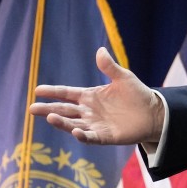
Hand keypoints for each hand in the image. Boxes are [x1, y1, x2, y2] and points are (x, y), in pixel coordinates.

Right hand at [28, 47, 164, 145]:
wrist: (153, 113)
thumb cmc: (137, 94)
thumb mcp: (123, 77)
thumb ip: (109, 67)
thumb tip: (100, 50)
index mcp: (90, 96)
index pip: (67, 94)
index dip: (53, 92)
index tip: (37, 90)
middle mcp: (89, 111)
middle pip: (64, 110)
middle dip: (48, 109)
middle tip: (32, 108)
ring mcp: (95, 125)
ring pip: (73, 124)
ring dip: (61, 122)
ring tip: (49, 117)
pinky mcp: (105, 136)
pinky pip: (91, 137)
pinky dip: (83, 135)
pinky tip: (75, 131)